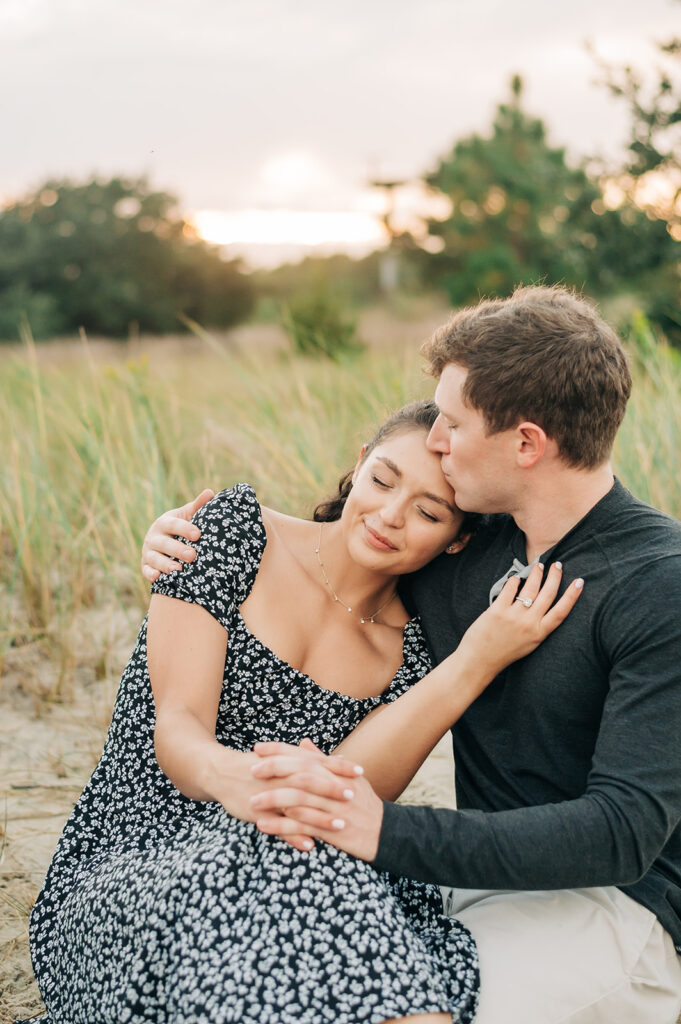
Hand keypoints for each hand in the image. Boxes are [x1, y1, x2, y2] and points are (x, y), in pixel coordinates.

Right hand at [141, 489, 213, 581]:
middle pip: (164, 543)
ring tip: (178, 571)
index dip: (184, 529)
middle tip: (192, 555)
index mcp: (164, 523)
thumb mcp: (188, 515)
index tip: (198, 534)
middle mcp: (153, 537)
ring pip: (154, 558)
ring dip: (165, 564)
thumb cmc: (182, 527)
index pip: (173, 524)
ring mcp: (148, 552)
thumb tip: (210, 492)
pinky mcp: (146, 566)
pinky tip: (157, 578)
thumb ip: (198, 506)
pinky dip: (150, 574)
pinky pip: (146, 571)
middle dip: (178, 549)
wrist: (165, 541)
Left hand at [250, 740, 382, 860]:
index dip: (280, 750)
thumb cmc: (365, 804)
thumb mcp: (349, 777)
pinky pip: (302, 827)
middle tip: (251, 770)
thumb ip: (324, 760)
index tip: (258, 748)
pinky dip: (281, 826)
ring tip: (252, 801)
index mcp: (336, 772)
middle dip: (274, 770)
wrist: (387, 833)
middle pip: (300, 773)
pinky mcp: (332, 831)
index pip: (304, 756)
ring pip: (299, 800)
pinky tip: (263, 826)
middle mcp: (335, 787)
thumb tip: (303, 742)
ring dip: (273, 799)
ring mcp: (333, 809)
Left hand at [459, 561, 583, 677]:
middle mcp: (529, 624)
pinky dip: (515, 581)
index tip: (580, 581)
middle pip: (548, 594)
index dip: (572, 595)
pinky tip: (516, 578)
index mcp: (539, 633)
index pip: (561, 611)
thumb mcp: (529, 643)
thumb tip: (541, 601)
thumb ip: (537, 625)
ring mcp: (513, 616)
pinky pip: (510, 589)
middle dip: (555, 576)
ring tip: (539, 565)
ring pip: (530, 588)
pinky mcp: (497, 611)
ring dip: (536, 574)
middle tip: (558, 565)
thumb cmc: (504, 652)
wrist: (479, 660)